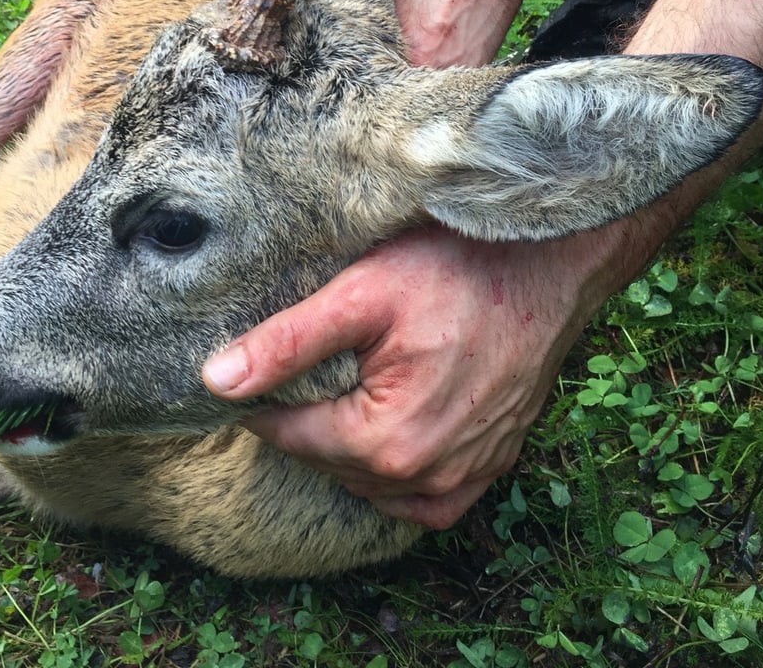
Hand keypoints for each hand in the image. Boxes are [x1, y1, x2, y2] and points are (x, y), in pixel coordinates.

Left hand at [202, 224, 603, 527]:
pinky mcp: (495, 461)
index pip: (289, 438)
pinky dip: (402, 478)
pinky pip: (431, 499)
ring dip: (348, 448)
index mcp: (385, 442)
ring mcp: (468, 474)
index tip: (252, 368)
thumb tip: (214, 382)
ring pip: (375, 483)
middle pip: (330, 462)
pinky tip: (388, 437)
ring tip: (341, 391)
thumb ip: (285, 343)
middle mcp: (427, 476)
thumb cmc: (456, 270)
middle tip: (300, 368)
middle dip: (306, 421)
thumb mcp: (359, 294)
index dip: (261, 401)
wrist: (548, 263)